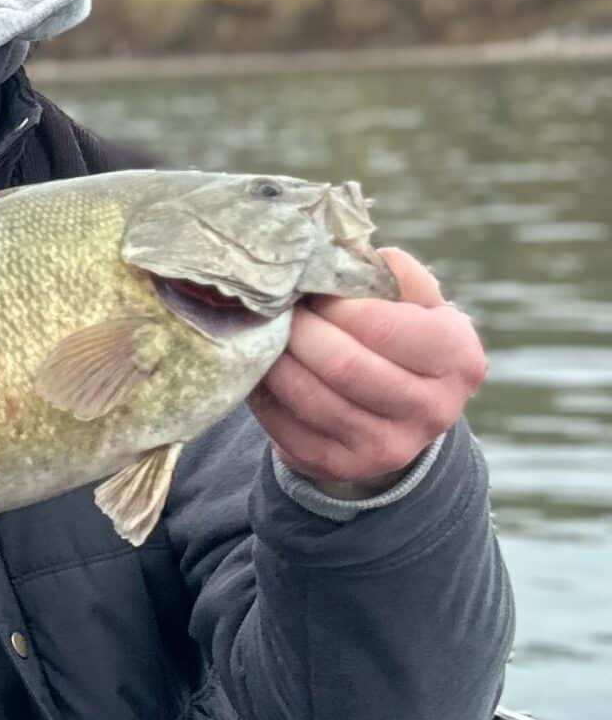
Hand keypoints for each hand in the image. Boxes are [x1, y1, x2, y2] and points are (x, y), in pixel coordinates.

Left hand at [249, 249, 484, 495]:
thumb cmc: (402, 341)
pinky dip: (264, 393)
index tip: (313, 289)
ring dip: (275, 359)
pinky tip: (261, 368)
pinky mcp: (342, 466)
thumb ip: (396, 277)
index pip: (389, 328)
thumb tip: (356, 252)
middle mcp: (433, 410)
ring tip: (264, 333)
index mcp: (459, 360)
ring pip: (310, 397)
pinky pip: (285, 426)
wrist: (397, 416)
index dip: (339, 305)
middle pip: (345, 366)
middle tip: (277, 308)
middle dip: (301, 330)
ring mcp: (388, 446)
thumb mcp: (418, 306)